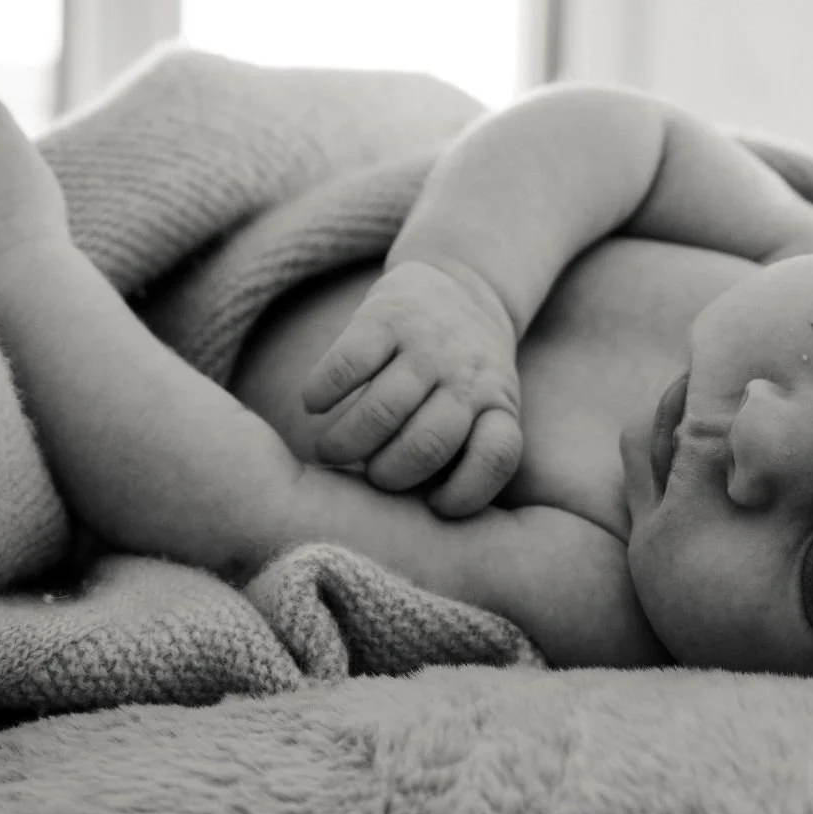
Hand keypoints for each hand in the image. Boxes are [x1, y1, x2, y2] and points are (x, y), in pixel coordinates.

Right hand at [302, 260, 523, 517]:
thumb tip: (405, 525)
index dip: (465, 492)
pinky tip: (315, 404)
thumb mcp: (486, 411)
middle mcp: (466, 377)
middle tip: (365, 477)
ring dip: (346, 441)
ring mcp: (428, 345)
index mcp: (497, 407)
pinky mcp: (387, 314)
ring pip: (384, 408)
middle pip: (428, 444)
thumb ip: (463, 456)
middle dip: (387, 474)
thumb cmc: (463, 379)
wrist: (463, 288)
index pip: (496, 456)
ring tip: (329, 450)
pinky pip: (349, 362)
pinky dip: (323, 391)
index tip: (435, 505)